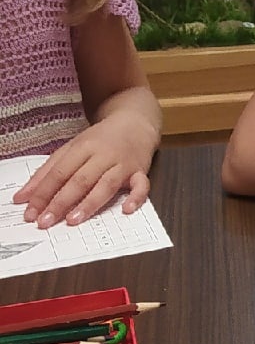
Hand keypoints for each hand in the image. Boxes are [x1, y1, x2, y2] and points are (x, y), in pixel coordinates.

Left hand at [13, 110, 155, 226]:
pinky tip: (126, 210)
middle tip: (46, 222)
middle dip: (61, 202)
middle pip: (79, 180)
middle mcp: (102, 155)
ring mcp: (123, 163)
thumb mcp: (72, 148)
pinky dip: (136, 197)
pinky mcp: (141, 171)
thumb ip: (48, 172)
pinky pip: (142, 185)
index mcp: (82, 147)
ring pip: (106, 184)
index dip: (43, 193)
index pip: (59, 172)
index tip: (31, 212)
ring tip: (73, 220)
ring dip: (89, 203)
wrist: (136, 122)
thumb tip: (23, 197)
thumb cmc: (101, 139)